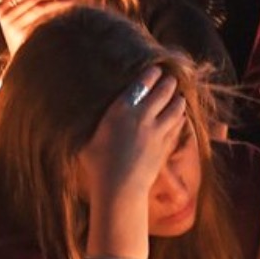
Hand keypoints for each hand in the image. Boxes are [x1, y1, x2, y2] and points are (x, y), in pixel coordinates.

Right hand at [0, 0, 71, 54]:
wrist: (20, 61)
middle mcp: (6, 17)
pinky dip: (55, 13)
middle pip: (32, 0)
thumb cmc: (21, 38)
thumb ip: (22, 5)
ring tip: (66, 0)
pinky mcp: (23, 34)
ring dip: (55, 2)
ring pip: (39, 8)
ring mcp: (13, 26)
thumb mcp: (16, 20)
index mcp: (2, 10)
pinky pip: (43, 19)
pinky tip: (65, 11)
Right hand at [78, 66, 185, 250]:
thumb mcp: (88, 139)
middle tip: (170, 78)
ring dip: (177, 99)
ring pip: (175, 107)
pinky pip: (178, 125)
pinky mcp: (166, 144)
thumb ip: (94, 122)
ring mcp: (157, 131)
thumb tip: (79, 113)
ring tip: (178, 95)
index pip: (142, 84)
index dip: (152, 74)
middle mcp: (142, 117)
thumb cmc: (98, 165)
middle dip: (169, 82)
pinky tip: (180, 115)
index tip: (156, 69)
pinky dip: (180, 117)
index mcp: (121, 110)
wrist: (119, 188)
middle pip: (163, 92)